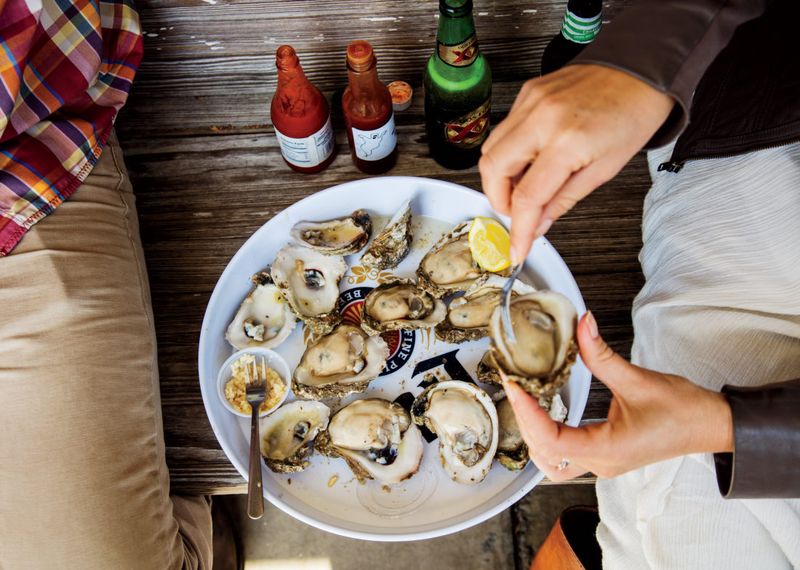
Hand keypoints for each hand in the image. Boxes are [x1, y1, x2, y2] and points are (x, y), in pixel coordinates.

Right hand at [479, 64, 673, 263]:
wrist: (641, 71)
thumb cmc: (631, 116)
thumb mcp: (604, 170)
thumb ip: (563, 200)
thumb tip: (537, 225)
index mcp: (567, 142)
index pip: (527, 196)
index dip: (518, 229)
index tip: (517, 248)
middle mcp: (542, 119)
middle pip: (493, 170)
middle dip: (499, 199)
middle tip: (518, 212)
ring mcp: (531, 102)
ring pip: (490, 149)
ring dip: (500, 177)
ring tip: (525, 186)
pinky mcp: (527, 93)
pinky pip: (503, 129)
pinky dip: (509, 151)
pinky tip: (530, 158)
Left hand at [502, 311, 733, 481]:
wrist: (710, 426)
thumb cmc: (683, 409)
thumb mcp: (638, 378)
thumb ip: (601, 354)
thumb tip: (582, 324)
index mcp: (608, 449)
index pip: (552, 439)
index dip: (527, 413)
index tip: (514, 387)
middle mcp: (602, 463)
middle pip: (545, 455)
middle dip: (525, 423)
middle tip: (515, 389)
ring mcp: (604, 464)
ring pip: (552, 464)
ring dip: (535, 437)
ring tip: (526, 404)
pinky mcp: (606, 457)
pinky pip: (565, 458)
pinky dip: (548, 440)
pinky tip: (544, 415)